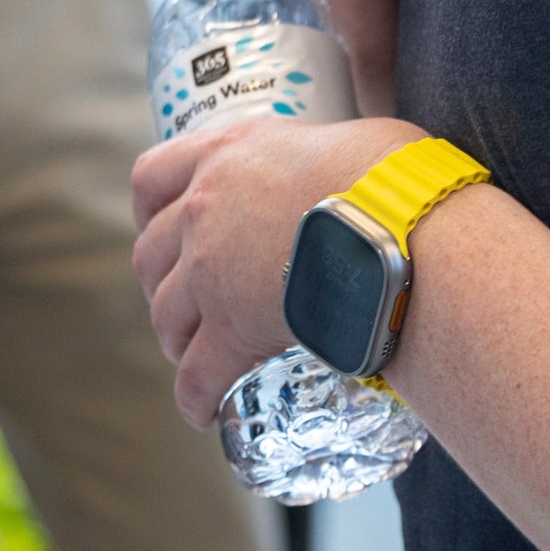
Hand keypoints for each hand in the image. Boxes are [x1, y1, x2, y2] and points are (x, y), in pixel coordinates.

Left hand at [133, 112, 422, 420]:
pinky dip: (197, 396)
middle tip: (191, 301)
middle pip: (150, 256)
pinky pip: (197, 374)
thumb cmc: (391, 175)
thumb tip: (354, 173)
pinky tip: (205, 411)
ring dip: (177, 338)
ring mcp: (208, 271)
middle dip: (163, 282)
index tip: (161, 224)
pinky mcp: (231, 328)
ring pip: (165, 316)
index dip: (151, 208)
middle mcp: (203, 209)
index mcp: (226, 154)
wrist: (399, 222)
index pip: (152, 177)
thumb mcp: (343, 139)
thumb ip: (319, 156)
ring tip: (198, 354)